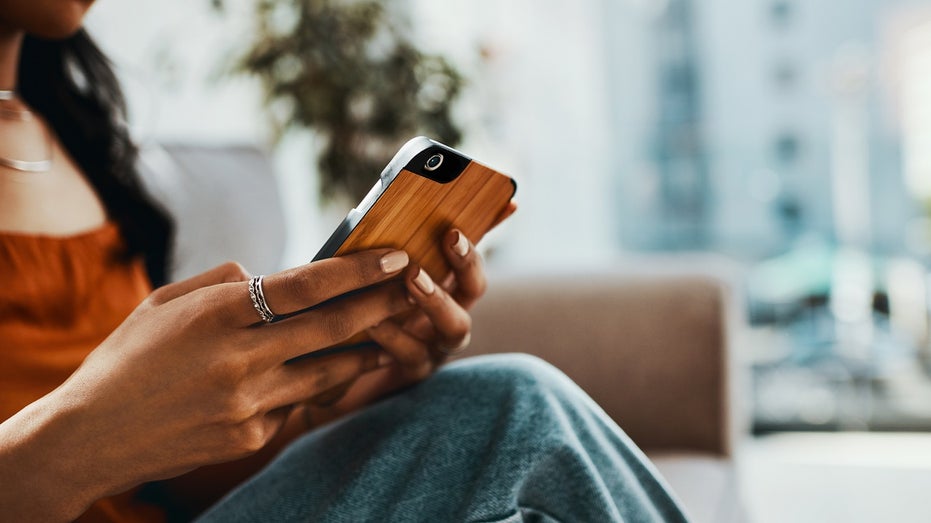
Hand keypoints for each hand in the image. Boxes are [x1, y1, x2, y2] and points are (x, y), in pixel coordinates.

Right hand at [0, 249, 414, 519]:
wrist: (89, 436)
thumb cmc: (127, 359)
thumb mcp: (165, 302)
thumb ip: (223, 283)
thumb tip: (270, 277)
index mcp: (216, 315)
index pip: (305, 286)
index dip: (357, 270)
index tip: (395, 256)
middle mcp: (239, 360)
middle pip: (332, 327)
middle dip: (382, 304)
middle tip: (416, 287)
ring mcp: (248, 404)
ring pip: (329, 370)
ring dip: (366, 348)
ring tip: (393, 330)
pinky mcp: (251, 437)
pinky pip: (299, 404)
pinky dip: (316, 385)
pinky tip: (331, 371)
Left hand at [304, 201, 517, 422]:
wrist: (333, 367)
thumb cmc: (358, 308)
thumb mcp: (374, 274)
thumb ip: (391, 247)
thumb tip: (402, 210)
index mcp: (444, 287)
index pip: (470, 258)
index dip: (474, 239)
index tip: (461, 222)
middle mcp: (448, 315)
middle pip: (474, 289)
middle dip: (466, 262)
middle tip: (449, 237)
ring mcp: (436, 346)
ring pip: (455, 327)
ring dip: (437, 299)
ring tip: (413, 277)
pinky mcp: (412, 372)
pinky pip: (413, 355)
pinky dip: (395, 336)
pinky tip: (372, 321)